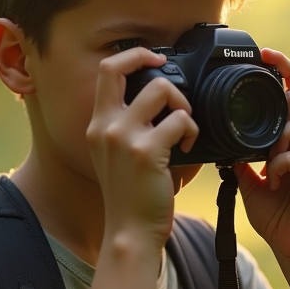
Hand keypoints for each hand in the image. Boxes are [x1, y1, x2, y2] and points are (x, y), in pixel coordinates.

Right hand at [87, 47, 198, 247]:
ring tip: (185, 125)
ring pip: (161, 89)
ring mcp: (123, 137)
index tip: (154, 60)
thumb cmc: (131, 197)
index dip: (134, 56)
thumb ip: (131, 128)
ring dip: (182, 103)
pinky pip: (179, 120)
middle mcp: (105, 126)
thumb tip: (164, 102)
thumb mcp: (118, 156)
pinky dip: (191, 129)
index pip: (107, 70)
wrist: (130, 232)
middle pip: (122, 67)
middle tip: (171, 81)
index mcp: (98, 124)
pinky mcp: (146, 152)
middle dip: (153, 63)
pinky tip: (190, 145)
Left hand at [235, 48, 289, 265]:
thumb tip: (221, 134)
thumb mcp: (248, 177)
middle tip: (270, 111)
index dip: (286, 68)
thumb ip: (242, 153)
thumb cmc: (276, 211)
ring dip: (282, 133)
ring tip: (268, 155)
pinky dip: (280, 163)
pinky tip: (272, 178)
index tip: (266, 55)